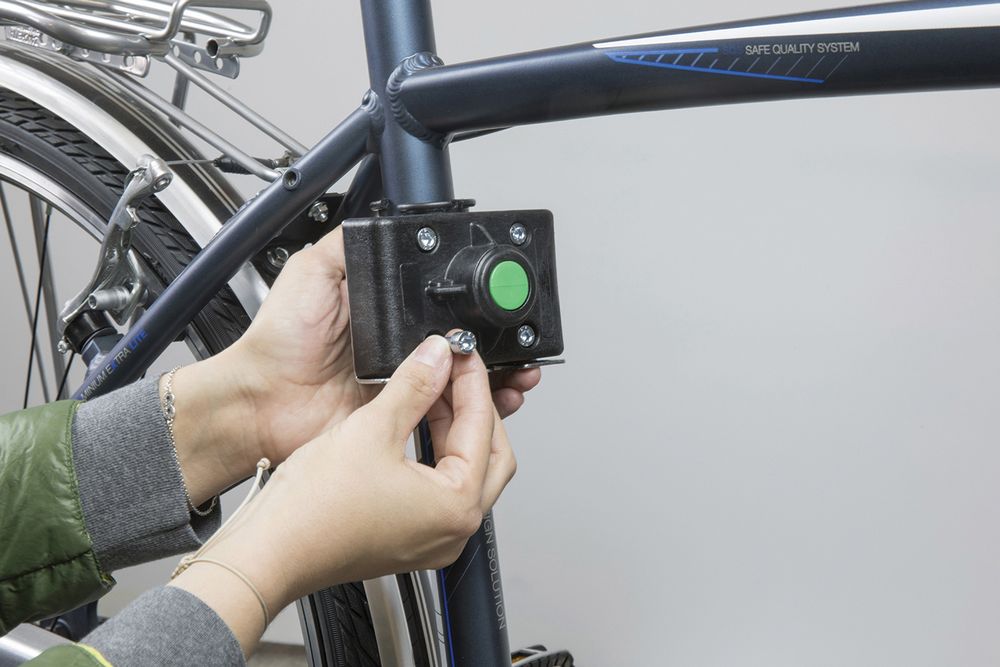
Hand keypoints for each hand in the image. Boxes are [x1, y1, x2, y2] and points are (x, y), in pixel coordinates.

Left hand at [169, 227, 539, 500]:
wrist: (263, 400)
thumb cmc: (279, 341)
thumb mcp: (313, 270)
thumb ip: (350, 244)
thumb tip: (386, 221)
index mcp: (387, 312)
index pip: (444, 305)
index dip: (472, 305)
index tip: (498, 303)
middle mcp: (401, 348)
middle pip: (464, 344)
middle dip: (498, 342)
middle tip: (518, 338)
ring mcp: (403, 385)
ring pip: (466, 381)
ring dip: (497, 376)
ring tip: (518, 368)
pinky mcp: (401, 418)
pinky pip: (447, 416)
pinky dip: (474, 412)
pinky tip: (494, 400)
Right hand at [171, 337, 513, 652]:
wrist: (268, 552)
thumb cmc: (312, 512)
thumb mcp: (371, 429)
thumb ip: (414, 386)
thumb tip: (437, 357)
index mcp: (457, 507)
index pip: (482, 427)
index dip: (472, 381)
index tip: (461, 353)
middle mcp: (453, 530)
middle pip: (489, 454)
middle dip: (475, 408)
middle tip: (455, 371)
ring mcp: (431, 538)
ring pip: (464, 470)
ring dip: (453, 428)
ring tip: (431, 388)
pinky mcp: (407, 537)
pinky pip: (438, 488)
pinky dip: (433, 452)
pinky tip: (412, 423)